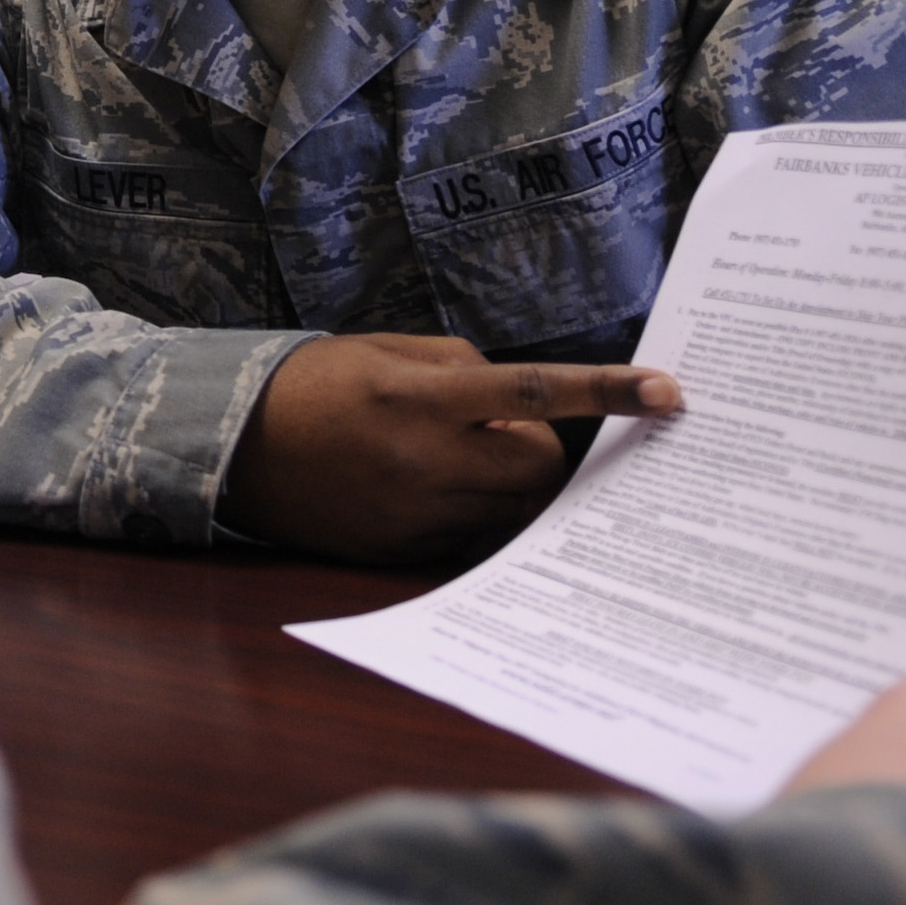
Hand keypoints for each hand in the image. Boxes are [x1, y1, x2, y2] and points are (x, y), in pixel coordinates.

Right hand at [214, 332, 680, 563]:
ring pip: (512, 511)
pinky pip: (472, 539)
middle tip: (508, 434)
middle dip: (545, 451)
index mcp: (420, 398)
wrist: (236, 447)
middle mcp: (424, 460)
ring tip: (466, 460)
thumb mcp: (384, 351)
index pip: (533, 393)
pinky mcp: (403, 552)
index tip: (670, 394)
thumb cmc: (314, 386)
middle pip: (540, 468)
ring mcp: (415, 514)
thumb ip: (459, 366)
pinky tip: (436, 491)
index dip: (607, 391)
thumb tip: (521, 401)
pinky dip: (473, 513)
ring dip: (510, 485)